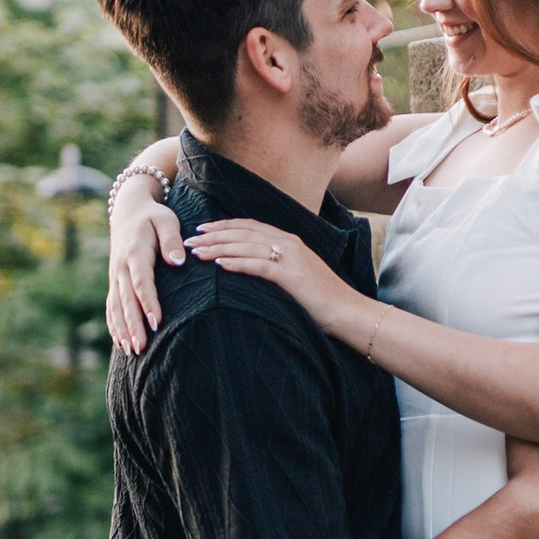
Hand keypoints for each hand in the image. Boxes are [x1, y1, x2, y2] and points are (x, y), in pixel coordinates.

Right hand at [106, 179, 185, 354]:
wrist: (128, 209)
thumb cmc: (153, 216)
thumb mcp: (166, 219)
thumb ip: (172, 239)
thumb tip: (178, 261)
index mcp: (135, 251)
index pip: (141, 281)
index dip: (148, 302)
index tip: (157, 322)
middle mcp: (121, 266)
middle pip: (126, 299)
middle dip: (133, 324)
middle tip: (141, 347)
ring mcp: (115, 275)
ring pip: (116, 306)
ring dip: (122, 329)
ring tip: (132, 351)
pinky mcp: (114, 281)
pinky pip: (111, 306)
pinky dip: (114, 325)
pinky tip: (121, 343)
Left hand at [188, 218, 357, 336]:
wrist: (349, 312)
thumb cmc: (323, 299)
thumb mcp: (298, 276)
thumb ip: (278, 267)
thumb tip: (253, 268)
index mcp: (290, 241)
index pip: (249, 227)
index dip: (223, 226)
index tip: (201, 230)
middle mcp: (289, 243)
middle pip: (243, 232)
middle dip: (214, 235)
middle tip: (189, 240)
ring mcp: (292, 258)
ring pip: (247, 246)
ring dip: (218, 248)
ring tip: (197, 252)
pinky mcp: (292, 276)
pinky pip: (259, 266)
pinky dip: (238, 263)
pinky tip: (219, 265)